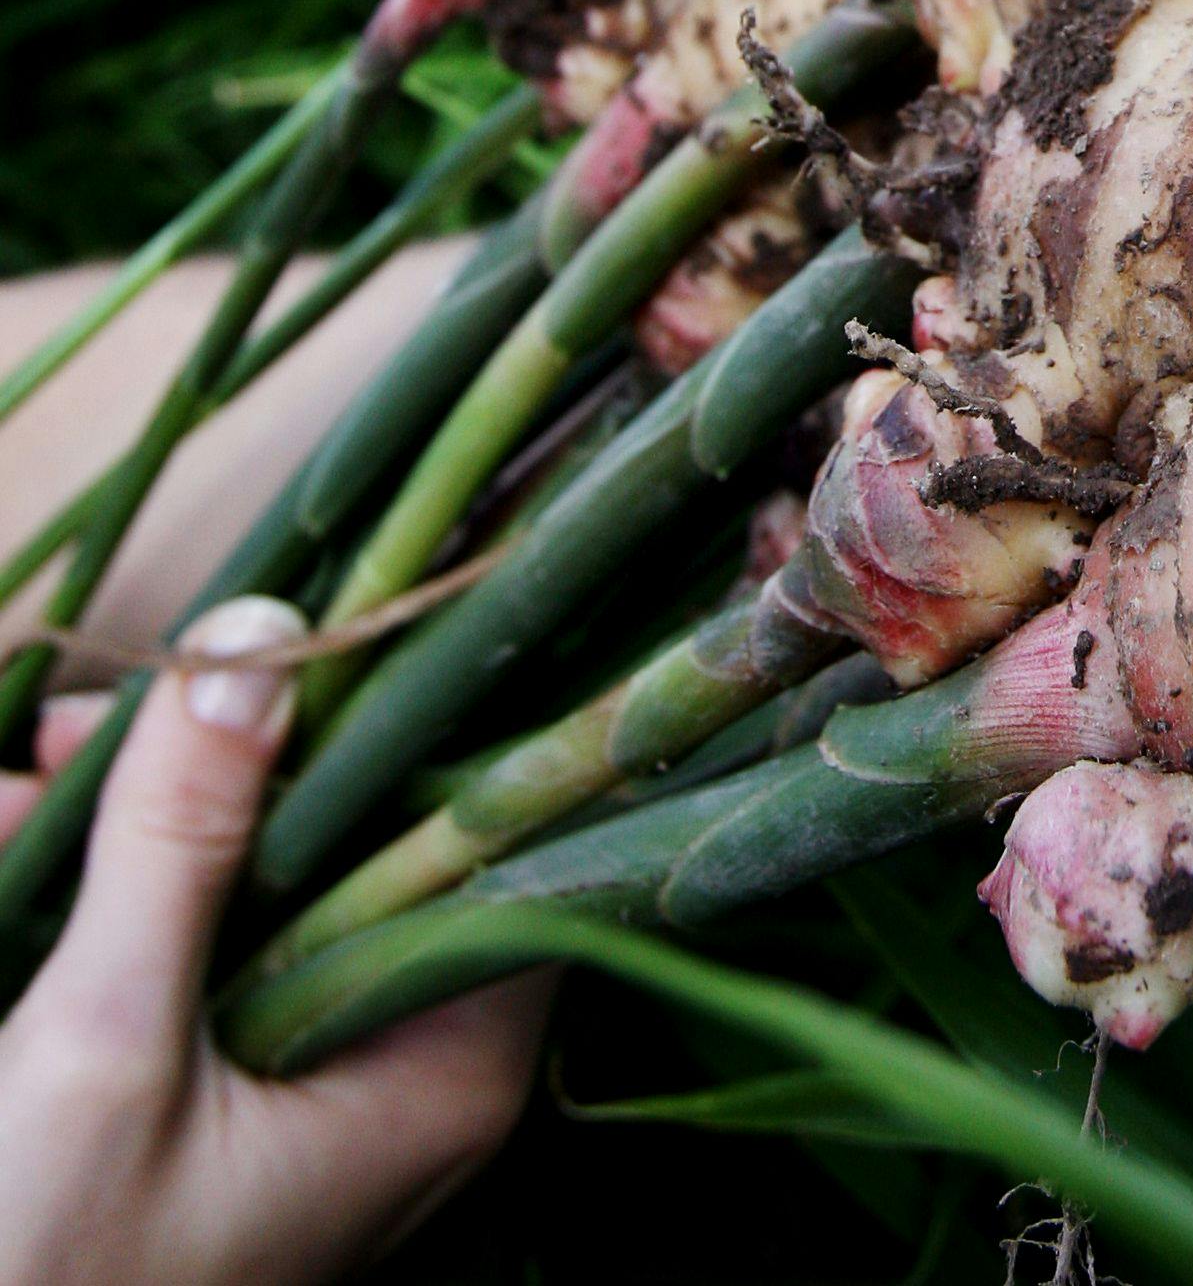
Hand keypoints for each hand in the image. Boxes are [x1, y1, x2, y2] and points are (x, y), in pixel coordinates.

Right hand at [0, 599, 552, 1285]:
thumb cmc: (37, 1279)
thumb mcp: (103, 1044)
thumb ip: (185, 843)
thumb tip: (260, 636)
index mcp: (442, 1069)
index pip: (502, 831)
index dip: (419, 710)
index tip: (329, 615)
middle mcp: (403, 1069)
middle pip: (364, 840)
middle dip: (228, 760)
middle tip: (103, 719)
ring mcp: (311, 1087)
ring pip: (262, 885)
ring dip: (143, 824)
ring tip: (33, 773)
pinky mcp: (220, 1100)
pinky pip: (191, 955)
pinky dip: (109, 902)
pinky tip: (13, 842)